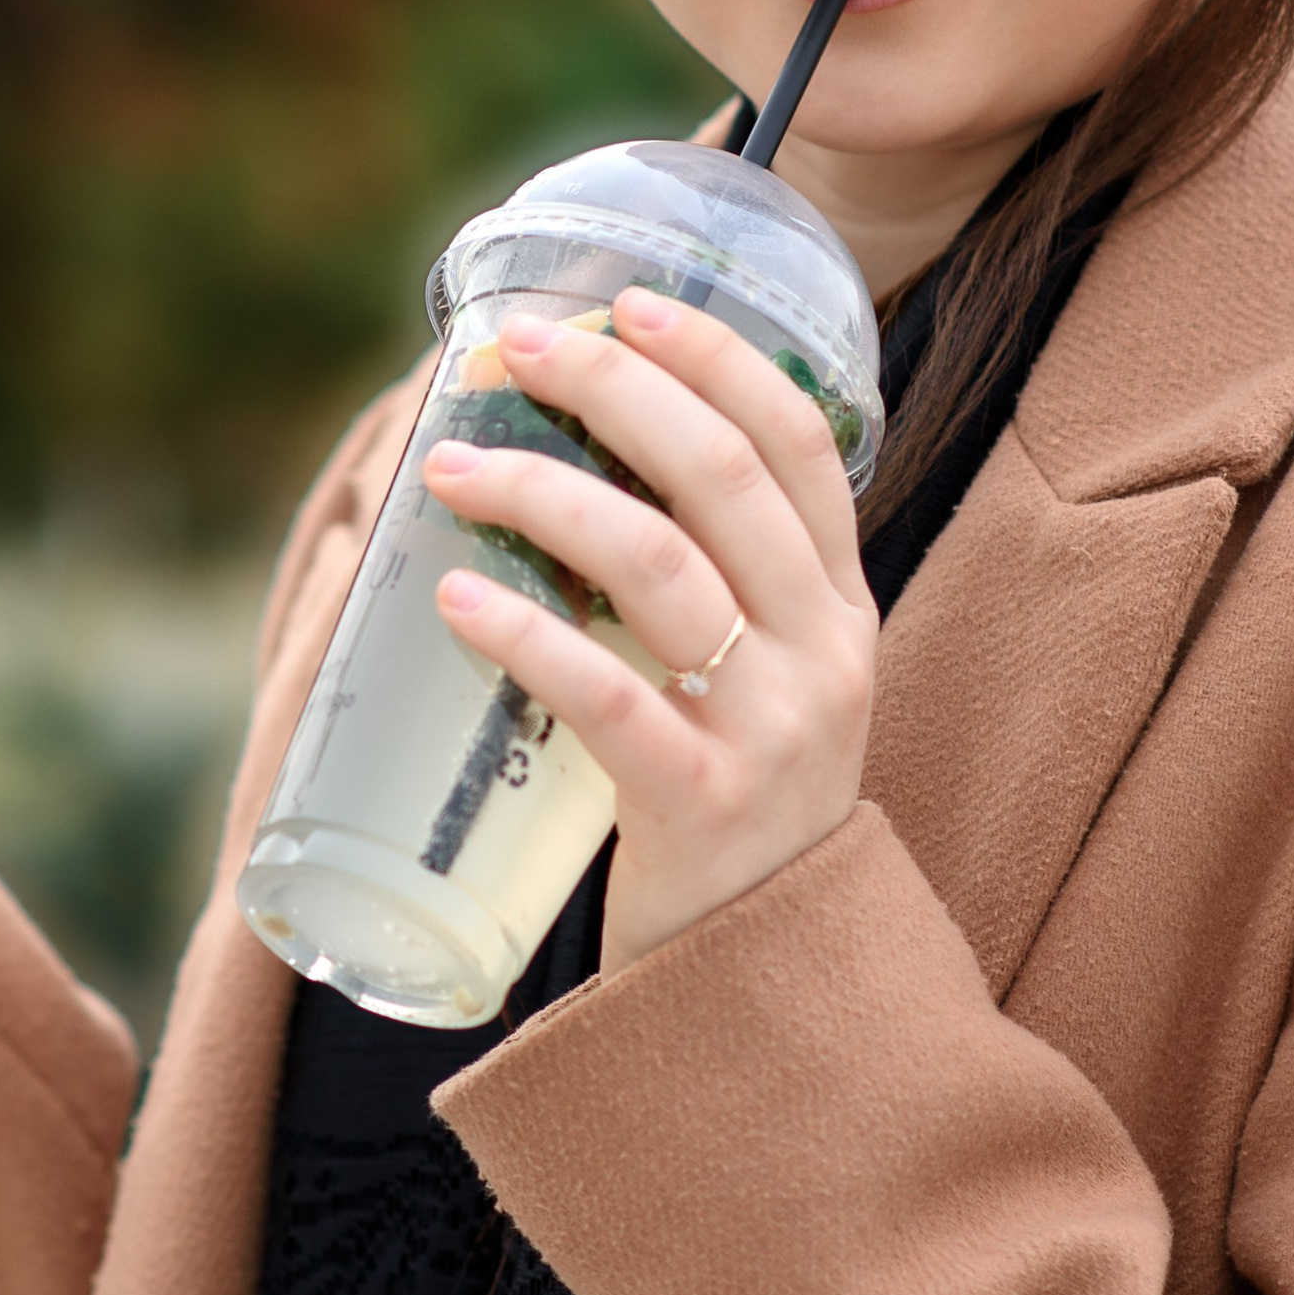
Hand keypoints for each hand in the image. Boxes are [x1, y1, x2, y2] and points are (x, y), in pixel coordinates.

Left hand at [420, 287, 876, 973]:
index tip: (624, 304)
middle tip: (517, 350)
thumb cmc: (733, 814)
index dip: (714, 357)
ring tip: (452, 463)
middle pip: (722, 477)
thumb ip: (708, 590)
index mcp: (841, 607)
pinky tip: (457, 597)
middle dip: (614, 391)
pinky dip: (525, 633)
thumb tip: (568, 465)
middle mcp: (825, 653)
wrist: (768, 990)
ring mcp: (773, 731)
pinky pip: (609, 696)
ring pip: (661, 566)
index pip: (798, 442)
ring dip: (545, 492)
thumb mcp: (762, 686)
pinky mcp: (704, 808)